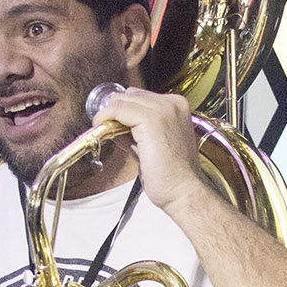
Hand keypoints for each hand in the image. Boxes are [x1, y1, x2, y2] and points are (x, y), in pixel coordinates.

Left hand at [95, 87, 208, 220]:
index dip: (124, 111)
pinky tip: (104, 131)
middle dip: (116, 111)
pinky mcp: (151, 119)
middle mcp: (172, 103)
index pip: (141, 97)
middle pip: (130, 95)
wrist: (183, 191)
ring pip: (122, 100)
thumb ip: (137, 132)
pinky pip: (118, 109)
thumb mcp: (154, 145)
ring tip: (107, 134)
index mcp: (177, 107)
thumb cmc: (172, 176)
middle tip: (108, 131)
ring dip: (110, 115)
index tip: (114, 127)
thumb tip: (116, 126)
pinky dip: (106, 118)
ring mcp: (163, 109)